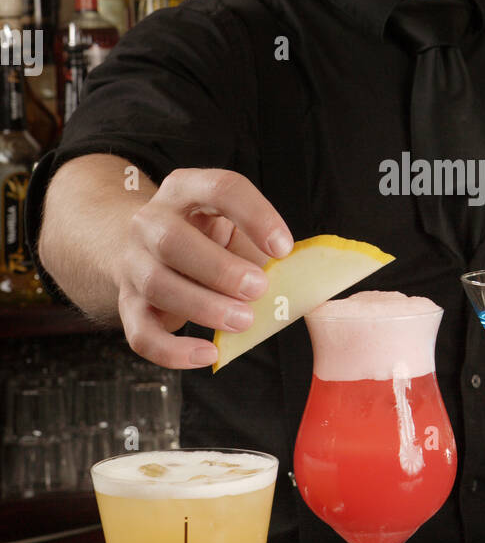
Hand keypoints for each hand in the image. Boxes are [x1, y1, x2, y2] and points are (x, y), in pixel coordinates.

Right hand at [115, 168, 292, 368]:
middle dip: (220, 269)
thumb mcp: (234, 228)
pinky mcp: (127, 305)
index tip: (283, 248)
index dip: (255, 216)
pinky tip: (208, 354)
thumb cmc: (204, 238)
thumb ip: (264, 250)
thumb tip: (299, 287)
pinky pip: (141, 333)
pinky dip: (173, 350)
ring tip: (243, 321)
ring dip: (203, 307)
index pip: (221, 188)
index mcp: (187, 190)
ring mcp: (134, 263)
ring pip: (157, 285)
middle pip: (174, 240)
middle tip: (258, 289)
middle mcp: (151, 222)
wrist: (142, 246)